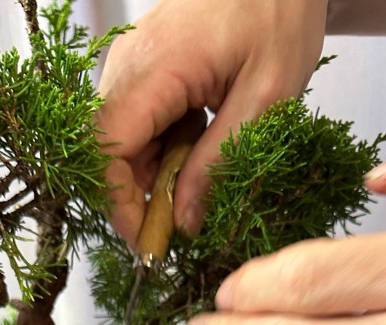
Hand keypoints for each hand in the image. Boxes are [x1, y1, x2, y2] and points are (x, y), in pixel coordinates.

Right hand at [96, 0, 326, 245]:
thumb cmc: (279, 14)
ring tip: (196, 179)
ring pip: (119, 143)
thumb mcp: (265, 99)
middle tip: (179, 224)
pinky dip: (160, 151)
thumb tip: (184, 222)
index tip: (151, 241)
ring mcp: (131, 64)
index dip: (120, 205)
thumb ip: (217, 164)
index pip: (106, 151)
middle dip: (136, 198)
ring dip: (151, 176)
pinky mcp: (142, 68)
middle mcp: (127, 66)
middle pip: (106, 152)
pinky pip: (135, 124)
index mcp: (154, 70)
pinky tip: (195, 147)